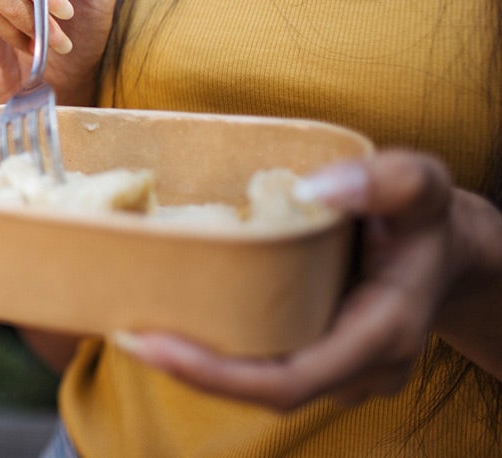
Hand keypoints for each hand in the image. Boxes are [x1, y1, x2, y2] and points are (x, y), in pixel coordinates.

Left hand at [113, 150, 480, 409]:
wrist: (448, 250)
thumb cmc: (427, 218)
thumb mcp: (421, 185)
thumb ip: (382, 181)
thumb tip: (314, 187)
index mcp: (380, 334)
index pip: (289, 381)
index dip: (216, 374)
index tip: (152, 344)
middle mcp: (359, 369)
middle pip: (262, 391)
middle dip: (190, 370)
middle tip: (124, 332)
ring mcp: (339, 371)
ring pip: (259, 384)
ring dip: (197, 363)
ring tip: (133, 326)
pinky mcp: (320, 358)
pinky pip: (264, 366)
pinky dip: (217, 350)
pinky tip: (171, 320)